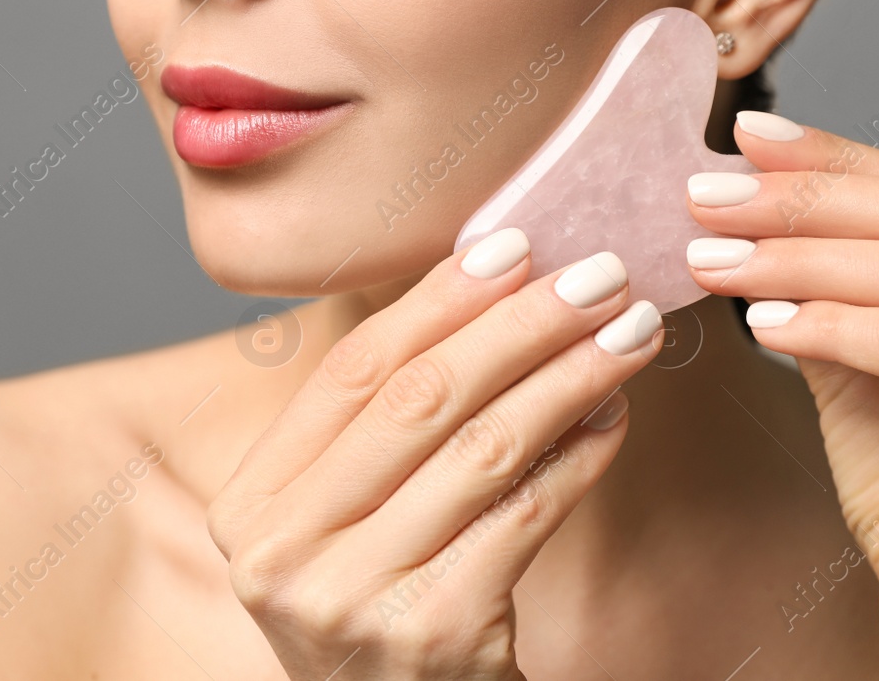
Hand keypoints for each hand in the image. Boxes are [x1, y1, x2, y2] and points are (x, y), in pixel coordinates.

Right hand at [207, 230, 664, 680]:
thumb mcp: (347, 519)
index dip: (438, 299)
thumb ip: (388, 424)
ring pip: (483, 447)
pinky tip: (615, 412)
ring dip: (570, 375)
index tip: (515, 244)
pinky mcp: (432, 633)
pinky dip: (581, 453)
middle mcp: (283, 551)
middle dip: (521, 323)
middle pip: (419, 398)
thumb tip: (498, 290)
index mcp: (250, 502)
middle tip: (598, 274)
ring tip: (628, 331)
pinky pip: (526, 513)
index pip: (352, 371)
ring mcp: (352, 597)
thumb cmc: (381, 605)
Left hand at [683, 110, 878, 680]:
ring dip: (795, 256)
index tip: (747, 139)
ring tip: (712, 257)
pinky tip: (761, 322)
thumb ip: (836, 276)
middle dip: (802, 198)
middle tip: (705, 193)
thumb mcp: (870, 360)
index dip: (836, 157)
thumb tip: (753, 178)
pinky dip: (826, 323)